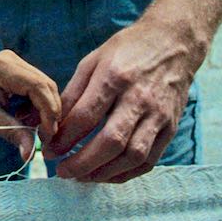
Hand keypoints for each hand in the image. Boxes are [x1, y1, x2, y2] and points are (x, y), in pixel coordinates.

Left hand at [0, 50, 60, 159]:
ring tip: (26, 126)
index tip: (48, 135)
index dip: (49, 111)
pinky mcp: (15, 69)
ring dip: (42, 109)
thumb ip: (14, 134)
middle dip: (48, 112)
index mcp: (3, 67)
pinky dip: (35, 104)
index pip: (39, 86)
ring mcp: (14, 62)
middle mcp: (11, 59)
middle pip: (45, 85)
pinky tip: (21, 116)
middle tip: (43, 136)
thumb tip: (31, 156)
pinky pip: (35, 87)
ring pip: (43, 87)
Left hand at [47, 20, 197, 182]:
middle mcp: (139, 98)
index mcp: (114, 77)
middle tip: (62, 171)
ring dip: (104, 172)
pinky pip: (149, 160)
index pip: (85, 116)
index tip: (49, 150)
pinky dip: (126, 173)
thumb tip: (53, 124)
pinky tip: (107, 174)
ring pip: (132, 156)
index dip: (63, 138)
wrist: (173, 43)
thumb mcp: (93, 61)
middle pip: (111, 141)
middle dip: (82, 162)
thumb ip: (73, 93)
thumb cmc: (127, 50)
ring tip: (82, 177)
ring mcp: (159, 115)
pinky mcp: (171, 128)